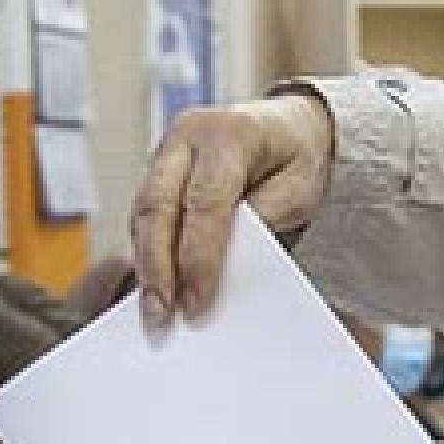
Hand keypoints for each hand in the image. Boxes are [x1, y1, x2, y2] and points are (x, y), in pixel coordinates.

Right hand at [131, 94, 333, 327]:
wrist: (292, 127)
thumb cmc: (298, 158)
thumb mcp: (300, 190)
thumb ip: (263, 222)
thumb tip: (223, 268)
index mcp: (229, 134)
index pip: (205, 202)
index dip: (197, 257)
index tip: (196, 302)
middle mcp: (188, 136)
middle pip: (157, 206)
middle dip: (156, 267)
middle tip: (160, 315)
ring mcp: (167, 151)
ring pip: (143, 212)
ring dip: (146, 265)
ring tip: (155, 311)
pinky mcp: (157, 171)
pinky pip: (145, 215)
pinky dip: (149, 253)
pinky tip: (156, 287)